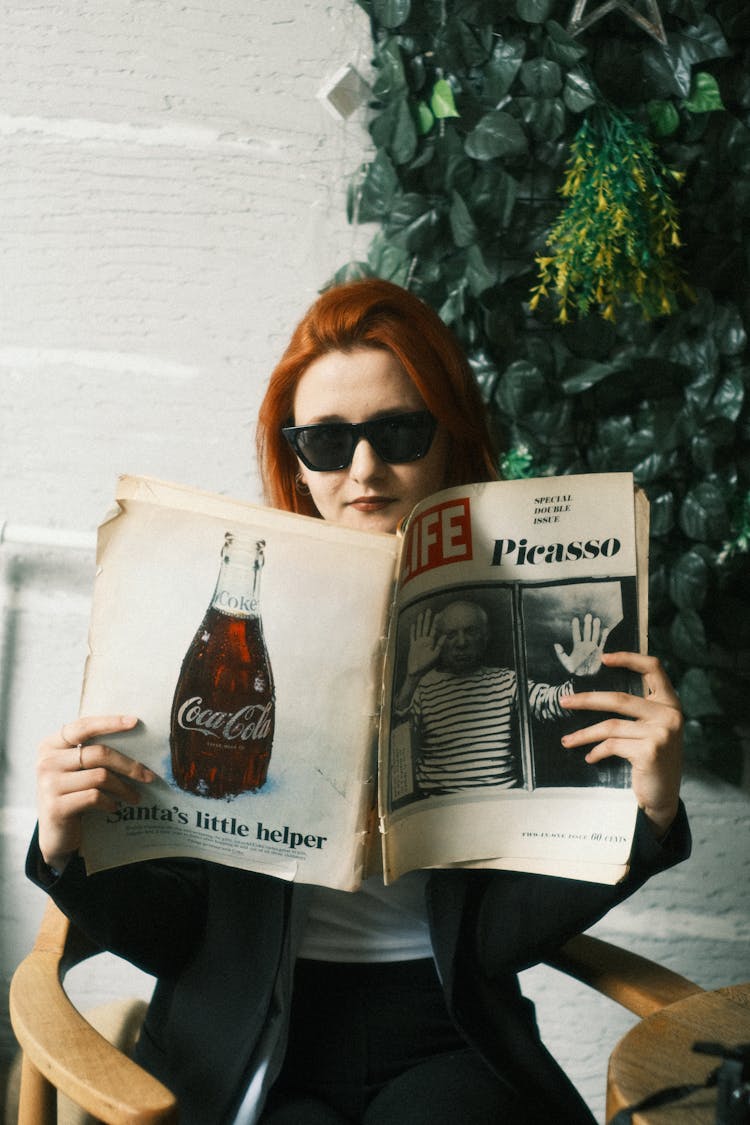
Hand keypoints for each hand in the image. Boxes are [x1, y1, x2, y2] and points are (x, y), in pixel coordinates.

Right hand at [37, 715, 154, 872]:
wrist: (56, 836)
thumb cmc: (73, 795)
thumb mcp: (77, 771)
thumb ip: (92, 752)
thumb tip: (134, 737)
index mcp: (51, 746)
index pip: (83, 727)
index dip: (110, 722)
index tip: (135, 722)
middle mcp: (46, 762)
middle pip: (99, 754)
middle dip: (129, 765)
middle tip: (149, 777)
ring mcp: (48, 785)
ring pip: (100, 776)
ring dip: (124, 788)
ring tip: (134, 797)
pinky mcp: (56, 807)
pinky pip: (94, 797)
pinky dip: (110, 802)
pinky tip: (114, 807)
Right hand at [406, 609, 444, 678]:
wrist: (416, 672)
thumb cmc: (427, 666)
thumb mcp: (435, 655)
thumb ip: (440, 645)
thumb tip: (445, 635)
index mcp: (431, 642)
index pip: (434, 629)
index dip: (436, 621)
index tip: (439, 614)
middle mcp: (424, 641)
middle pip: (426, 627)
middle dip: (428, 618)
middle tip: (429, 609)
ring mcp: (418, 643)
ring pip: (419, 629)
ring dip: (420, 622)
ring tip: (421, 614)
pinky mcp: (412, 646)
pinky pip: (412, 636)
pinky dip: (413, 630)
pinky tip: (413, 624)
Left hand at [554, 613, 609, 675]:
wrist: (585, 678)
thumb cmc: (574, 670)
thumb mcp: (565, 662)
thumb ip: (560, 653)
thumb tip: (556, 644)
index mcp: (577, 646)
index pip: (576, 634)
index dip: (576, 627)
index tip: (575, 619)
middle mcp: (585, 645)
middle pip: (587, 632)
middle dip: (587, 624)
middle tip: (588, 615)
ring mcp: (593, 648)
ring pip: (595, 635)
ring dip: (596, 628)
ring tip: (596, 619)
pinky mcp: (599, 652)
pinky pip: (602, 642)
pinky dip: (604, 636)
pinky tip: (605, 629)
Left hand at [560, 653, 682, 836]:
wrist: (663, 799)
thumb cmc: (652, 761)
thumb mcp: (653, 730)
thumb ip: (640, 710)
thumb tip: (598, 693)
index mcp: (671, 704)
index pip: (653, 668)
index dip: (628, 658)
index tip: (603, 658)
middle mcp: (670, 715)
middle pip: (619, 699)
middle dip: (586, 700)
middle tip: (563, 701)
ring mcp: (661, 733)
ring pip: (610, 726)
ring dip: (584, 734)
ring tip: (567, 740)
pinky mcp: (650, 750)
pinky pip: (611, 745)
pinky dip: (596, 751)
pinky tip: (590, 758)